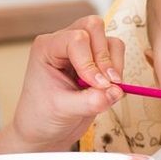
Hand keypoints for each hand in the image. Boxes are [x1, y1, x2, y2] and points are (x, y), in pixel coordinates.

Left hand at [3, 15, 124, 151]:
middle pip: (94, 27)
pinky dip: (118, 70)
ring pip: (108, 40)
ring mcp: (81, 51)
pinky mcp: (96, 62)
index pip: (76, 39)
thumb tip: (116, 91)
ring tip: (107, 88)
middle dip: (104, 57)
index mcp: (47, 48)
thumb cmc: (41, 117)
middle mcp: (63, 43)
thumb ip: (91, 101)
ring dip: (114, 64)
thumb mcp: (63, 111)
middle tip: (107, 84)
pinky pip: (115, 54)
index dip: (90, 62)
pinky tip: (108, 90)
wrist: (43, 132)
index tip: (97, 86)